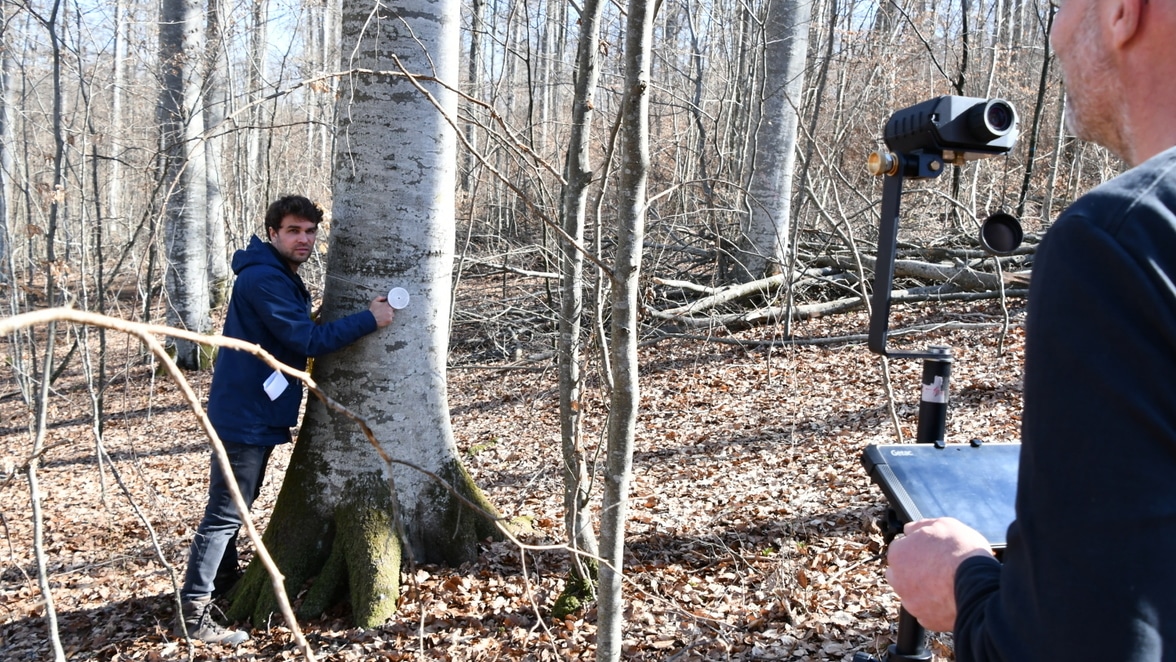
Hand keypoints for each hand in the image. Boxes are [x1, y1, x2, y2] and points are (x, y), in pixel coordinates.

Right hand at [369, 296, 395, 327]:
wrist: (370, 319)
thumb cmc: (372, 310)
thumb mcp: (374, 301)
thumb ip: (380, 297)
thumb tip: (385, 298)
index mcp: (387, 304)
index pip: (392, 303)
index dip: (389, 305)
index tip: (387, 307)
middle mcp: (390, 309)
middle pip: (392, 309)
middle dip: (388, 310)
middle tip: (383, 312)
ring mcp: (390, 315)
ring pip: (392, 315)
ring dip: (389, 315)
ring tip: (383, 316)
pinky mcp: (390, 320)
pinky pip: (390, 319)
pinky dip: (388, 320)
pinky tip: (383, 319)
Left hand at [885, 517, 992, 631]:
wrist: (978, 585)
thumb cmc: (962, 553)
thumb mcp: (943, 524)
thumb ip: (921, 526)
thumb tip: (910, 530)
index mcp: (899, 554)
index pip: (900, 548)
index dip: (916, 548)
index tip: (931, 550)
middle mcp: (898, 580)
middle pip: (901, 573)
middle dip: (914, 569)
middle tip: (937, 566)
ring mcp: (911, 602)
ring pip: (913, 594)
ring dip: (924, 589)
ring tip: (947, 583)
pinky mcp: (926, 619)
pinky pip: (927, 611)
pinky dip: (936, 606)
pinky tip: (950, 598)